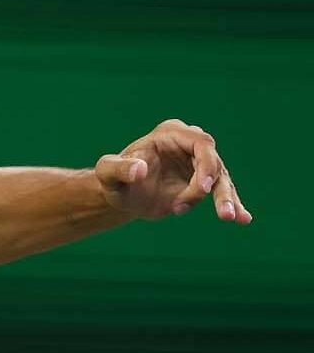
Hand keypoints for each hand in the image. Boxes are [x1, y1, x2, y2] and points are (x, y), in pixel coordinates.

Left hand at [96, 118, 251, 223]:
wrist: (121, 195)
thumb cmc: (113, 179)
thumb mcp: (108, 173)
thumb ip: (119, 168)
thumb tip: (139, 170)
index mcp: (171, 133)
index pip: (200, 143)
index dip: (206, 164)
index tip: (202, 189)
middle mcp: (189, 145)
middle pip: (214, 162)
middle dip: (216, 187)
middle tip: (221, 212)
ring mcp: (199, 163)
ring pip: (220, 179)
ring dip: (227, 199)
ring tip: (231, 218)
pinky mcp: (203, 182)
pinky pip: (221, 192)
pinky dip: (233, 205)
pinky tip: (243, 219)